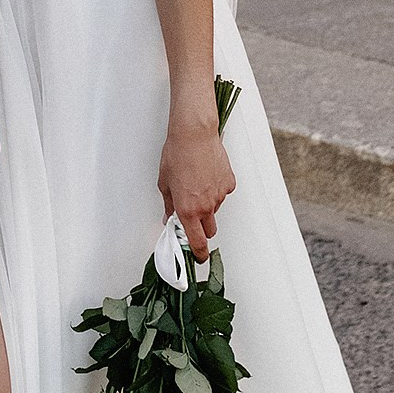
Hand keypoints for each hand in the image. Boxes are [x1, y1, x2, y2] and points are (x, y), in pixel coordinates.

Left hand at [157, 110, 234, 260]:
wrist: (194, 134)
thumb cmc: (177, 155)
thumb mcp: (165, 183)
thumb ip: (169, 205)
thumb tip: (170, 217)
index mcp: (188, 210)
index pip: (197, 242)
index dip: (198, 254)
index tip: (198, 258)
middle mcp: (206, 206)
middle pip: (209, 229)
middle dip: (201, 226)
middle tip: (192, 212)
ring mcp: (219, 195)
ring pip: (215, 210)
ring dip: (208, 205)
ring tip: (197, 184)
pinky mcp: (228, 183)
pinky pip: (222, 193)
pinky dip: (215, 189)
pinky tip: (207, 175)